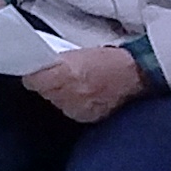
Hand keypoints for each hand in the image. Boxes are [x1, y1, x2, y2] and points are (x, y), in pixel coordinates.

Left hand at [23, 42, 145, 123]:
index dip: (34, 76)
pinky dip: (72, 104)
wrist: (137, 74)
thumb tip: (37, 69)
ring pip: (56, 103)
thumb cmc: (108, 60)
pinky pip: (70, 111)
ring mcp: (80, 107)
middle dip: (48, 85)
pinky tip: (83, 96)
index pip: (33, 81)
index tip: (36, 73)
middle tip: (59, 77)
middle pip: (43, 93)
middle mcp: (71, 92)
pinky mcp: (87, 117)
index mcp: (67, 72)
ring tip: (76, 86)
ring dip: (60, 96)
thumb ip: (56, 63)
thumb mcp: (78, 54)